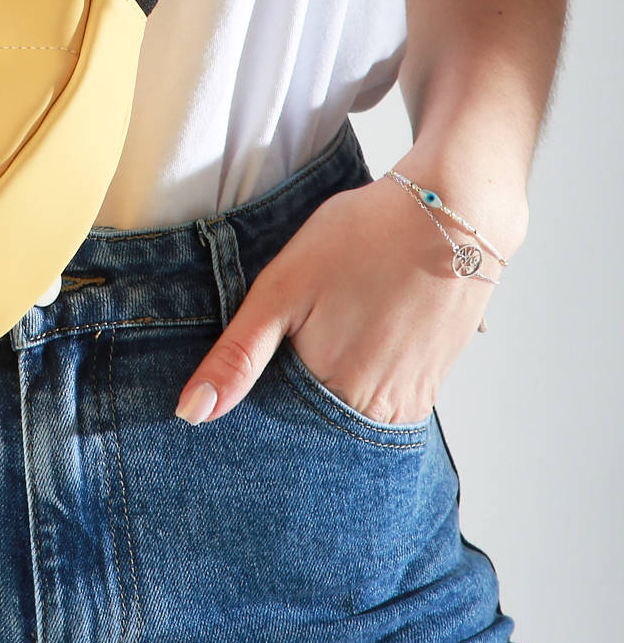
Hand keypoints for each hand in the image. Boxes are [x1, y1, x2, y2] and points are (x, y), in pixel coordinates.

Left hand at [173, 173, 505, 428]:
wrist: (450, 212)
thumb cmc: (361, 239)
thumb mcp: (281, 289)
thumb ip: (237, 356)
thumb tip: (192, 414)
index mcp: (334, 394)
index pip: (276, 429)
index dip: (254, 402)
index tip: (253, 369)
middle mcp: (376, 413)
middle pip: (313, 428)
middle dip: (290, 400)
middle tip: (296, 333)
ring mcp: (408, 403)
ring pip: (345, 416)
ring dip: (325, 390)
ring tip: (327, 329)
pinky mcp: (430, 385)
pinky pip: (380, 403)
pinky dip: (358, 381)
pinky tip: (355, 336)